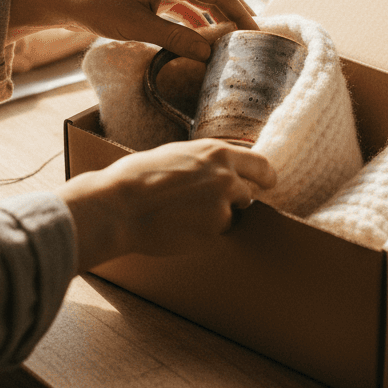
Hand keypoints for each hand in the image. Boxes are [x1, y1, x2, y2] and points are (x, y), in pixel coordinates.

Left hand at [7, 0, 258, 60]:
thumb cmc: (97, 7)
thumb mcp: (140, 27)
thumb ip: (178, 39)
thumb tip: (210, 54)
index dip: (242, 13)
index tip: (258, 34)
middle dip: (235, 16)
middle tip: (254, 40)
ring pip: (201, 1)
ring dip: (217, 20)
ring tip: (233, 43)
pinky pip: (185, 6)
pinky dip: (197, 22)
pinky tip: (204, 40)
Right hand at [58, 140, 276, 269]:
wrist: (119, 206)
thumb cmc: (138, 177)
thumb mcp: (178, 154)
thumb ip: (205, 162)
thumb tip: (219, 168)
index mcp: (217, 153)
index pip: (260, 164)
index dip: (265, 176)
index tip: (268, 183)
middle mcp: (226, 178)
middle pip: (248, 194)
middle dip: (236, 201)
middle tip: (213, 207)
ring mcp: (221, 207)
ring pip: (228, 217)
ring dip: (213, 219)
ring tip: (180, 215)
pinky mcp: (211, 233)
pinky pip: (212, 234)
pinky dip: (199, 234)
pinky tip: (176, 227)